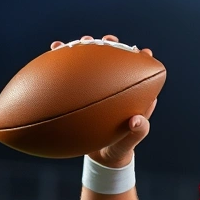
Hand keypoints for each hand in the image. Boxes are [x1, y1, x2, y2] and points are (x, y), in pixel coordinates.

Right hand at [49, 34, 156, 167]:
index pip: (140, 74)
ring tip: (84, 41)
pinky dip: (63, 65)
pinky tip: (55, 51)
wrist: (101, 158)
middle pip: (115, 62)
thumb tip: (136, 120)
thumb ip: (136, 134)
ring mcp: (97, 88)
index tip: (144, 52)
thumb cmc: (119, 149)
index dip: (143, 61)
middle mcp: (116, 88)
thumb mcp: (128, 144)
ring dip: (88, 49)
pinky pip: (71, 77)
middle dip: (114, 48)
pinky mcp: (80, 92)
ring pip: (92, 64)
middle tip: (109, 42)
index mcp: (133, 97)